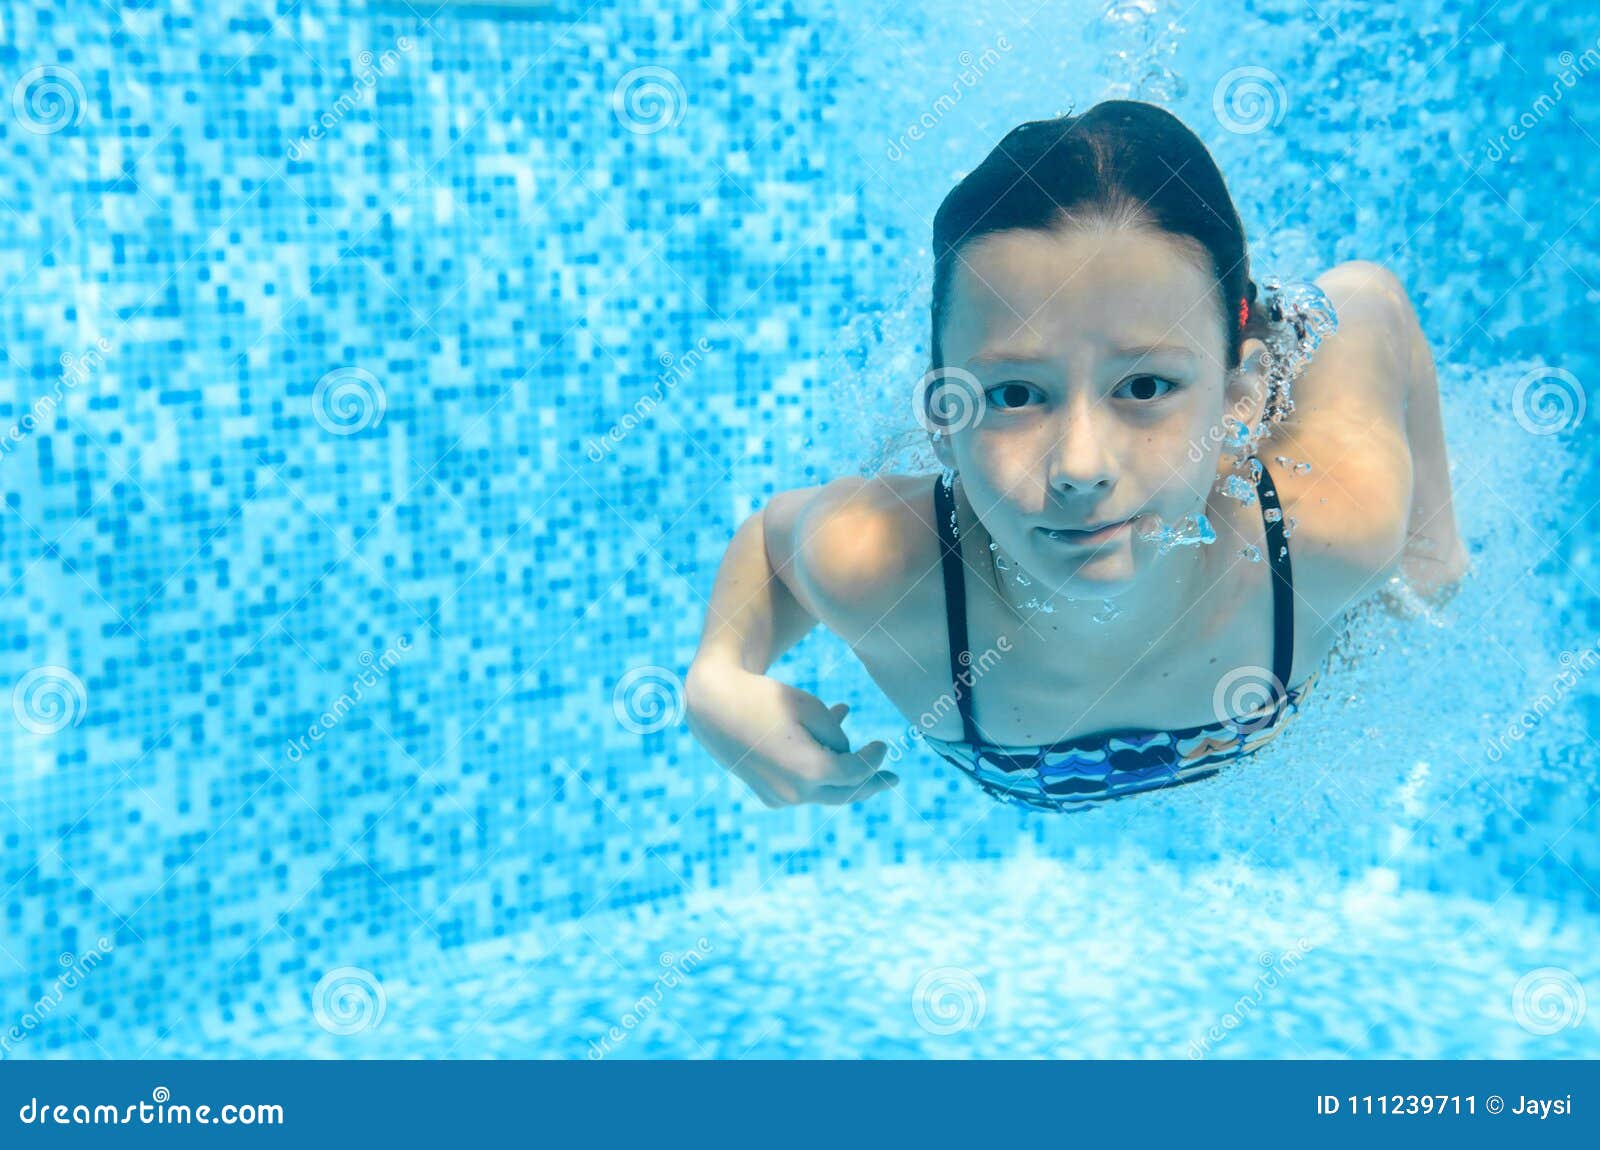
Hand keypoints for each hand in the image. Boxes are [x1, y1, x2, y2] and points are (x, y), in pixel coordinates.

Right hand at [684, 662, 895, 807]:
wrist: (714, 706)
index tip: (885, 744)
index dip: (875, 758)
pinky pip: (802, 786)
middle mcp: (796, 793)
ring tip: (859, 754)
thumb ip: (837, 737)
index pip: (857, 772)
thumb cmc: (766, 699)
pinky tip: (823, 747)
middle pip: (844, 793)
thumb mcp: (811, 708)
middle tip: (892, 780)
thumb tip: (844, 757)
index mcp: (811, 772)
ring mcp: (780, 798)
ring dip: (841, 771)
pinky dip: (816, 770)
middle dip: (871, 785)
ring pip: (823, 791)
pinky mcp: (768, 794)